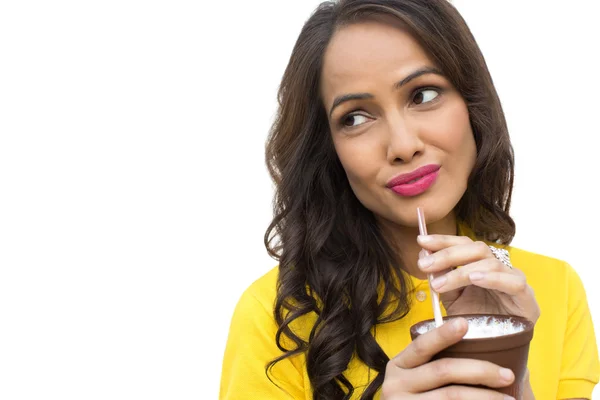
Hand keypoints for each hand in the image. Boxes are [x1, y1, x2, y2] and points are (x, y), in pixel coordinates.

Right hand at [382, 317, 515, 398]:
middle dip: (480, 370)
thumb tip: (483, 350)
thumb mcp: (415, 379)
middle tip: (507, 375)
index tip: (465, 323)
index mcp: (399, 365)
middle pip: (443, 370)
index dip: (442, 334)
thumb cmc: (417, 398)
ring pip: (452, 395)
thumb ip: (434, 365)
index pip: (421, 346)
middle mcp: (395, 384)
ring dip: (485, 397)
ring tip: (510, 399)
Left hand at [417, 235, 539, 323]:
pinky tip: (475, 279)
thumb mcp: (451, 298)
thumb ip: (440, 277)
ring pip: (490, 263)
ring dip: (461, 271)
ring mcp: (514, 280)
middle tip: (424, 265)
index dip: (443, 241)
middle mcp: (499, 268)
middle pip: (476, 248)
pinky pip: (513, 282)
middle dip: (447, 254)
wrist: (493, 350)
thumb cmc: (474, 320)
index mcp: (481, 264)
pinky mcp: (527, 298)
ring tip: (439, 284)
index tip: (421, 241)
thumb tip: (424, 255)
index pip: (464, 244)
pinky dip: (492, 278)